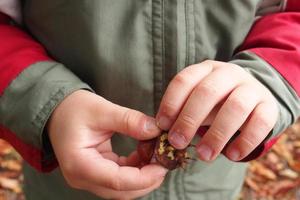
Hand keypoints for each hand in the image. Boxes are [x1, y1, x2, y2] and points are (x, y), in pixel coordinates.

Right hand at [47, 90, 167, 198]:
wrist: (57, 111)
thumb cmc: (73, 109)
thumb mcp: (101, 110)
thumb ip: (129, 121)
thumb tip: (155, 130)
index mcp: (79, 164)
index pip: (117, 181)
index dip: (144, 177)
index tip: (164, 166)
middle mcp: (82, 178)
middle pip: (122, 191)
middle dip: (147, 180)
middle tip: (165, 161)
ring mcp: (88, 178)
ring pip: (122, 189)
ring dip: (143, 176)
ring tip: (157, 156)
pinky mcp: (95, 173)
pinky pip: (119, 179)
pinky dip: (135, 170)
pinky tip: (144, 154)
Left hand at [156, 60, 277, 161]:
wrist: (252, 95)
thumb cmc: (216, 101)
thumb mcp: (198, 100)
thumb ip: (183, 112)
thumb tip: (165, 132)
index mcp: (206, 69)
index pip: (184, 80)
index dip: (171, 102)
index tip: (162, 125)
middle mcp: (229, 73)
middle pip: (208, 92)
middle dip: (189, 119)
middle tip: (177, 143)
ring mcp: (252, 88)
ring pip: (235, 107)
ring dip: (216, 134)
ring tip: (204, 156)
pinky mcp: (269, 106)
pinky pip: (260, 123)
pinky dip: (245, 141)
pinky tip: (231, 155)